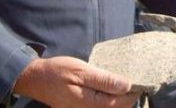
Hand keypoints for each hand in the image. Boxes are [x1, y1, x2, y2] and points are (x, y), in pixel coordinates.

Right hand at [13, 57, 138, 107]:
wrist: (36, 79)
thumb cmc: (58, 72)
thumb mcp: (81, 71)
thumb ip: (104, 80)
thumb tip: (126, 86)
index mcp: (90, 104)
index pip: (120, 103)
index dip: (132, 92)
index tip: (139, 81)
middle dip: (126, 97)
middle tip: (132, 81)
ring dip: (117, 99)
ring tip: (121, 84)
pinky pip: (99, 107)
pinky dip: (107, 100)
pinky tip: (108, 90)